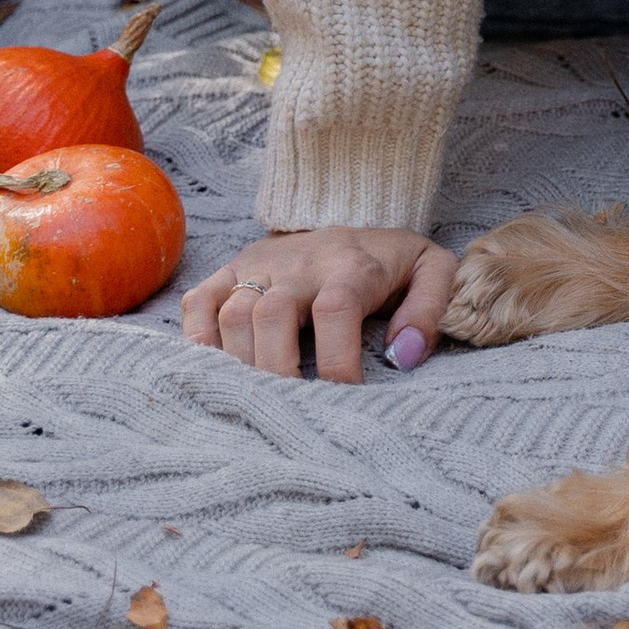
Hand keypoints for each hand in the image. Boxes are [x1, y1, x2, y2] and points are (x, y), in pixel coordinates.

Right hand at [180, 228, 456, 384]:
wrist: (346, 215)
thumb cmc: (390, 262)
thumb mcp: (431, 271)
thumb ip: (429, 310)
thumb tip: (403, 356)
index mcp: (351, 265)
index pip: (336, 309)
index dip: (336, 361)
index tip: (342, 400)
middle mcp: (299, 263)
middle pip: (270, 314)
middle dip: (276, 371)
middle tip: (288, 412)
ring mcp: (258, 265)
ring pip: (233, 312)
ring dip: (238, 365)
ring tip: (255, 404)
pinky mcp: (229, 270)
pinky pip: (198, 303)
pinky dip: (197, 340)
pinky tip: (215, 375)